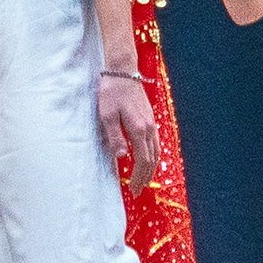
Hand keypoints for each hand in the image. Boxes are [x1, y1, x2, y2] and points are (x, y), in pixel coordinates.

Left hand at [98, 73, 159, 194]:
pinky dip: (153, 155)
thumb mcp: (107, 115)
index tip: (133, 189)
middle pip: (152, 159)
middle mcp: (148, 127)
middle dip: (145, 177)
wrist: (122, 71)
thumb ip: (114, 136)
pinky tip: (148, 158)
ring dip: (151, 168)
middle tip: (138, 190)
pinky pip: (155, 142)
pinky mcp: (149, 117)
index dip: (138, 177)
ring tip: (144, 179)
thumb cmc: (111, 92)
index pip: (142, 160)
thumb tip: (121, 157)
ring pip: (156, 151)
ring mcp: (151, 122)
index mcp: (138, 129)